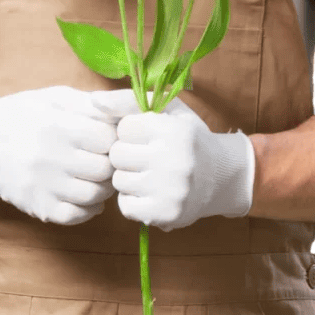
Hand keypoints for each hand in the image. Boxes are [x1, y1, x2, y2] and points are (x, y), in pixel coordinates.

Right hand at [0, 85, 118, 225]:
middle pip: (104, 169)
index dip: (115, 138)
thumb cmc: (25, 112)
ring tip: (98, 176)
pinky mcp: (37, 207)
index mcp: (59, 126)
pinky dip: (88, 208)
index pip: (108, 139)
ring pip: (94, 195)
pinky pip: (75, 216)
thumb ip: (90, 105)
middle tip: (108, 159)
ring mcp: (43, 186)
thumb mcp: (56, 98)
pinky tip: (85, 194)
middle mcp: (51, 157)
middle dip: (112, 163)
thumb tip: (126, 110)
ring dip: (103, 187)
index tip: (111, 137)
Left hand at [91, 89, 255, 230]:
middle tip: (144, 155)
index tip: (147, 135)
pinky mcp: (165, 214)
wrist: (221, 177)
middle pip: (117, 154)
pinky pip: (125, 206)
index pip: (124, 127)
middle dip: (126, 153)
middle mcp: (173, 160)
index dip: (132, 130)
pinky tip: (148, 191)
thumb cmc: (187, 137)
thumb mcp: (167, 109)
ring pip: (118, 180)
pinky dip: (132, 199)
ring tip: (147, 173)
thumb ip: (127, 100)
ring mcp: (170, 191)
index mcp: (173, 130)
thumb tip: (93, 100)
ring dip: (127, 176)